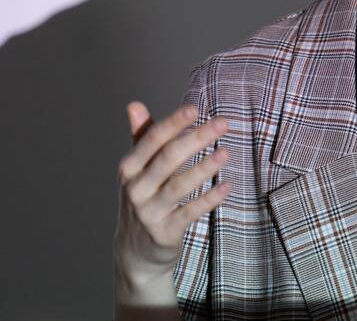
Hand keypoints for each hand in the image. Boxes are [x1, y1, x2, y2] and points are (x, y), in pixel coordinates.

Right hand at [113, 101, 230, 298]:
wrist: (135, 252)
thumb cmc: (143, 199)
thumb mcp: (137, 171)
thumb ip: (141, 138)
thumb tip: (134, 104)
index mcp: (129, 168)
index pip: (152, 140)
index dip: (173, 123)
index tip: (195, 108)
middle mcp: (135, 189)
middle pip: (168, 158)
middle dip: (197, 138)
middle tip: (223, 123)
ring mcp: (149, 212)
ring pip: (179, 185)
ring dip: (205, 167)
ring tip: (227, 152)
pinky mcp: (165, 232)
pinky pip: (190, 212)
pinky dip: (209, 199)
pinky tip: (227, 186)